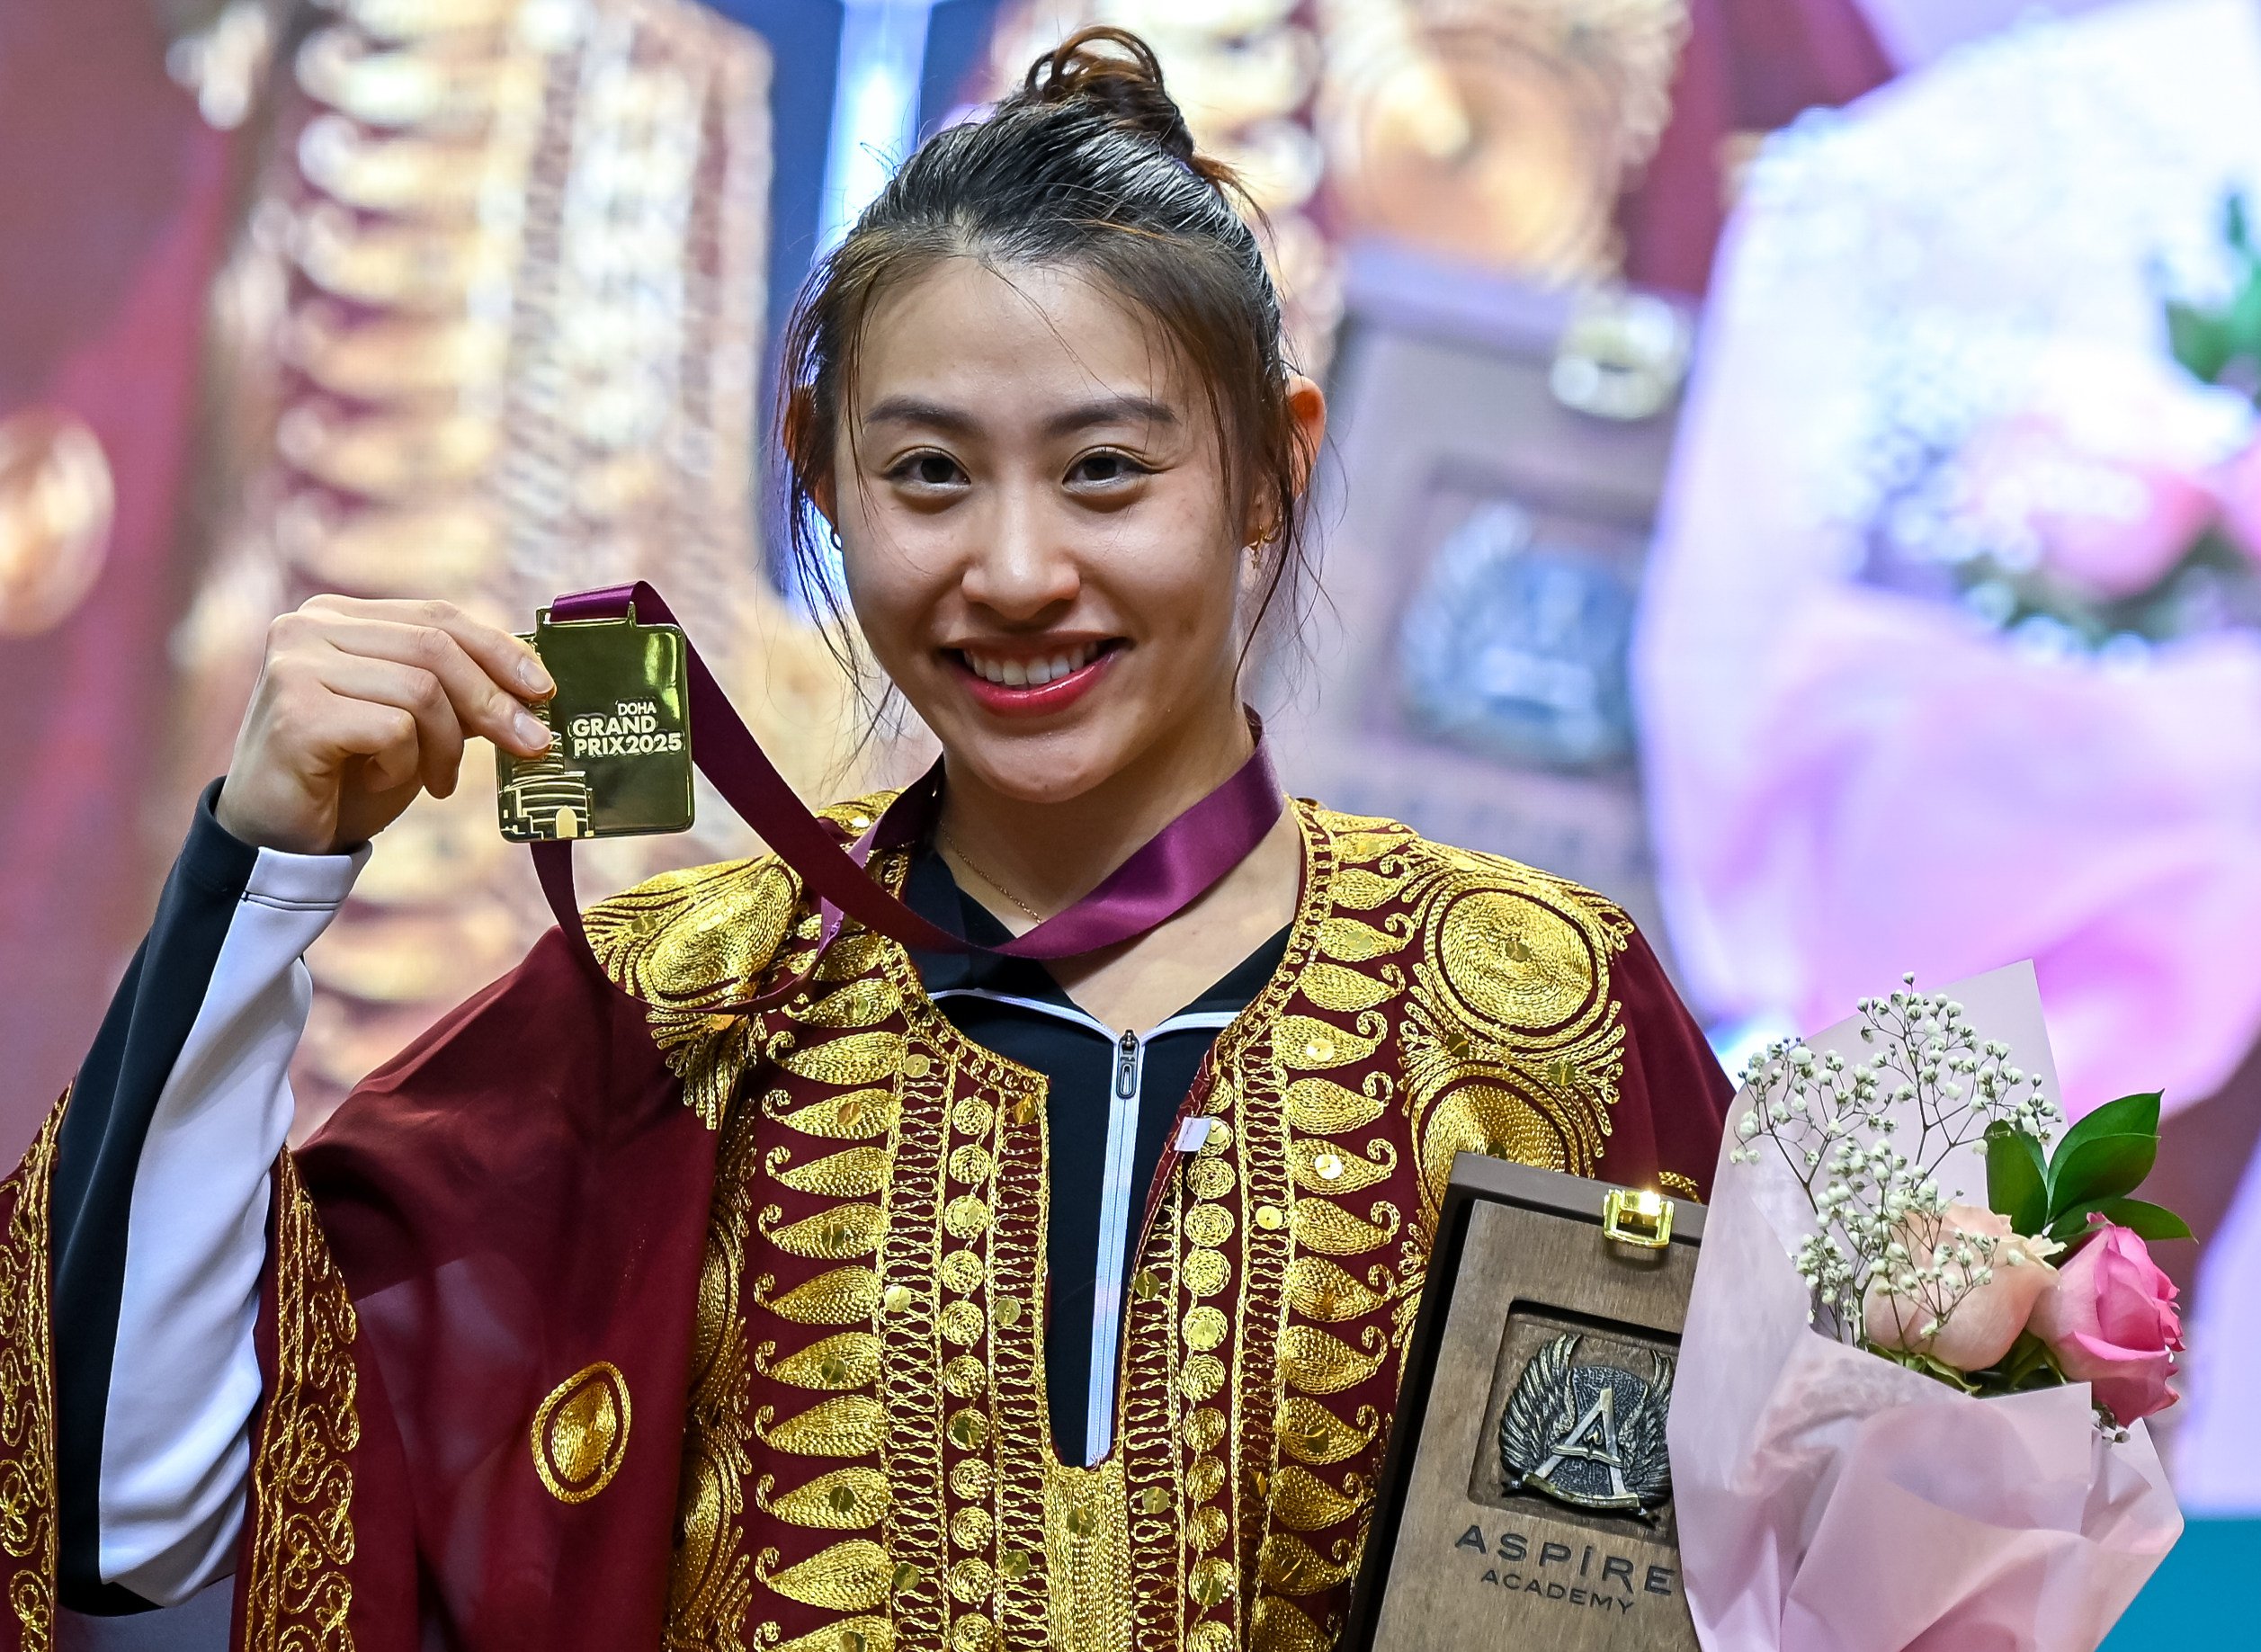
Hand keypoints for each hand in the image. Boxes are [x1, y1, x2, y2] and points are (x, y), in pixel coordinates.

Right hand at [214, 596, 555, 854]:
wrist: (279, 839)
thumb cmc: (350, 777)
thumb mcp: (416, 724)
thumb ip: (458, 692)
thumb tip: (535, 681)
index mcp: (336, 616)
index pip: (437, 615)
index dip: (499, 649)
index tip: (544, 689)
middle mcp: (307, 626)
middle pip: (435, 648)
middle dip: (494, 701)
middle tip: (532, 745)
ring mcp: (294, 665)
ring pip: (421, 690)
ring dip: (446, 747)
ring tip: (437, 781)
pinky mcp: (295, 713)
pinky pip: (393, 729)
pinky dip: (405, 766)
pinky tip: (383, 782)